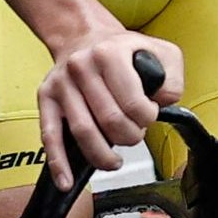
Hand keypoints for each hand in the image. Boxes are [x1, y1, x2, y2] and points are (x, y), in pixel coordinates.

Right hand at [34, 26, 178, 186]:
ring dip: (103, 155)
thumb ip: (172, 79)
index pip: (133, 104)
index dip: (146, 120)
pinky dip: (58, 163)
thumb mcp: (160, 51)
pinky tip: (66, 181)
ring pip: (83, 132)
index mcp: (110, 54)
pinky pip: (50, 136)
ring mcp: (61, 84)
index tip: (148, 117)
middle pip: (109, 121)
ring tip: (114, 160)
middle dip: (129, 137)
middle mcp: (81, 67)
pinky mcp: (46, 99)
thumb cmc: (123, 51)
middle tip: (133, 134)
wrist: (83, 36)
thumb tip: (163, 102)